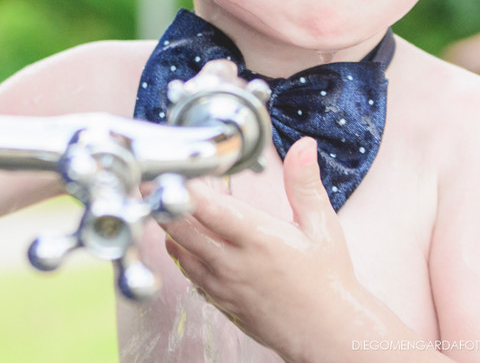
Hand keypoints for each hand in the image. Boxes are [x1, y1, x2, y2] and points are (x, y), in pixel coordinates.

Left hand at [161, 137, 368, 358]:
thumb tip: (304, 147)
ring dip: (170, 229)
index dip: (183, 188)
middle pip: (181, 229)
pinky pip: (188, 273)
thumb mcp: (321, 226)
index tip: (169, 170)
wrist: (328, 333)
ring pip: (179, 251)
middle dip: (164, 203)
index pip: (208, 208)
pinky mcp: (219, 301)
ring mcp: (223, 285)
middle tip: (151, 183)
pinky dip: (181, 254)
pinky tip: (185, 242)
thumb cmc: (328, 281)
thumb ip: (304, 184)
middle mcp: (234, 262)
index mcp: (258, 238)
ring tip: (166, 206)